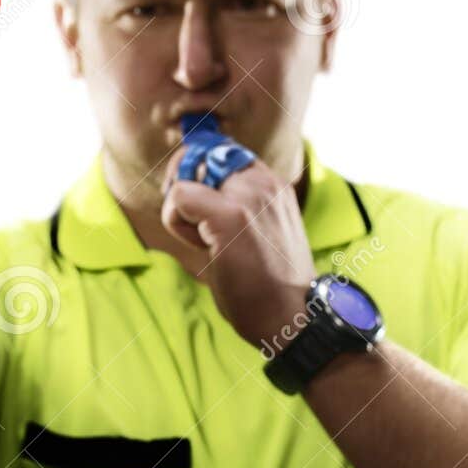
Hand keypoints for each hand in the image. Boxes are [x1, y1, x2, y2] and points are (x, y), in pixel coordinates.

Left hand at [159, 149, 315, 346]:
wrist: (291, 317)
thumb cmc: (269, 284)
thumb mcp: (262, 230)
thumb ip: (237, 204)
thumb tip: (190, 188)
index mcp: (273, 184)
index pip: (222, 150)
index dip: (198, 171)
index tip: (195, 203)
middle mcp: (264, 182)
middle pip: (200, 153)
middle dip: (182, 183)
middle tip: (191, 222)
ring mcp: (249, 196)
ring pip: (186, 174)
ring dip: (182, 209)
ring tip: (206, 242)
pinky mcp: (231, 216)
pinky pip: (180, 195)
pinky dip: (176, 222)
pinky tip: (201, 248)